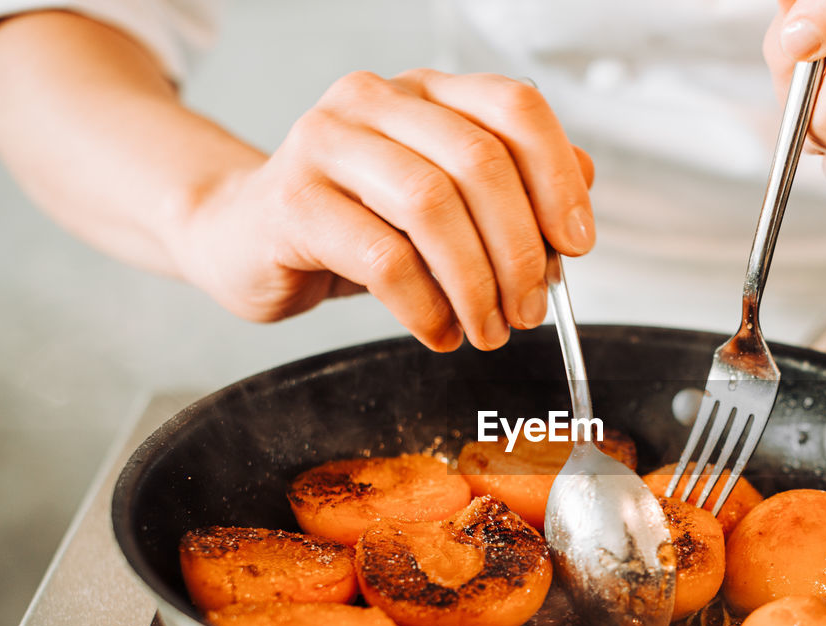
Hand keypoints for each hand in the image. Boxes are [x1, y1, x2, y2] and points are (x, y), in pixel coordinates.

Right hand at [174, 70, 593, 350]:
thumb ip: (511, 191)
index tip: (577, 246)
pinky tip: (437, 332)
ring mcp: (327, 142)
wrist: (243, 237)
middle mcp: (378, 100)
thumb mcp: (444, 205)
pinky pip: (381, 257)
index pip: (516, 108)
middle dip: (520, 251)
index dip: (558, 178)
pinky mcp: (292, 200)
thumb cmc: (355, 224)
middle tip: (529, 312)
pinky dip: (424, 306)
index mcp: (427, 93)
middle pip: (481, 161)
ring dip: (476, 284)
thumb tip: (581, 190)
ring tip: (486, 329)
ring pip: (432, 205)